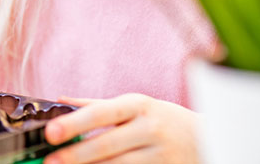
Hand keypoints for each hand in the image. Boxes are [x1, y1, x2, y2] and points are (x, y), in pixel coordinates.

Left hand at [44, 94, 198, 163]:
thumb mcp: (134, 105)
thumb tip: (60, 101)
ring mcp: (160, 155)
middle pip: (107, 145)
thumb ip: (97, 105)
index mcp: (139, 105)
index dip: (75, 123)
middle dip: (76, 155)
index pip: (102, 113)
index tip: (51, 132)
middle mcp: (150, 129)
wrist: (209, 139)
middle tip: (50, 162)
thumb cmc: (161, 119)